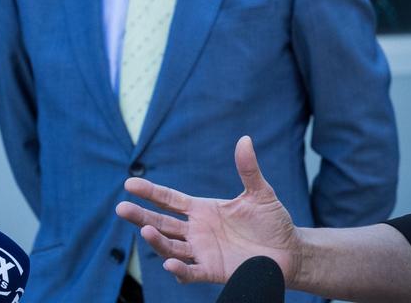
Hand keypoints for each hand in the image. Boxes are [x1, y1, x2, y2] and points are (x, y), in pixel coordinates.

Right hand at [115, 135, 298, 283]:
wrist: (289, 251)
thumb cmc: (272, 221)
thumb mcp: (260, 192)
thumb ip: (248, 169)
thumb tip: (245, 139)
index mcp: (203, 209)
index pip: (170, 200)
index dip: (150, 192)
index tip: (129, 184)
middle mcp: (197, 231)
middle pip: (162, 222)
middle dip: (141, 216)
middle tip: (121, 208)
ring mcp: (203, 251)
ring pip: (171, 247)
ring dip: (157, 241)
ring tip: (145, 230)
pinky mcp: (213, 270)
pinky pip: (191, 272)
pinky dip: (179, 269)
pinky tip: (169, 264)